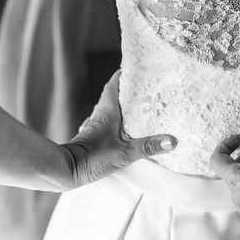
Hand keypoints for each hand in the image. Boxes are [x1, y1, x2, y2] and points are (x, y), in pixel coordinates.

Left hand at [60, 71, 176, 187]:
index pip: (113, 85)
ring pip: (109, 108)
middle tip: (143, 85)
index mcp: (107, 111)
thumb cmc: (93, 158)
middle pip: (112, 94)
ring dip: (121, 103)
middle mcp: (100, 114)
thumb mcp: (125, 152)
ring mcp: (95, 125)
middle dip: (126, 88)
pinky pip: (106, 121)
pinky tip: (124, 127)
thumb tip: (172, 140)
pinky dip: (116, 119)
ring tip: (137, 104)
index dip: (123, 74)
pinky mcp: (93, 137)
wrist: (67, 171)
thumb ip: (149, 146)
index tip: (134, 67)